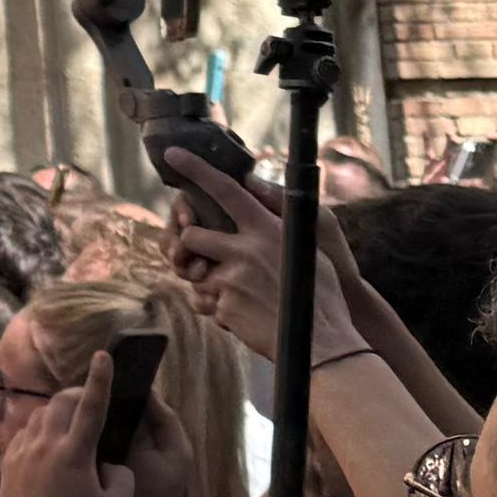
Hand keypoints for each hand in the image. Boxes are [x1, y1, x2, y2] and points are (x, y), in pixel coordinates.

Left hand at [3, 364, 152, 496]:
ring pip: (40, 415)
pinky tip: (47, 445)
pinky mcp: (8, 462)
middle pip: (61, 402)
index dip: (100, 379)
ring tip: (70, 427)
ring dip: (57, 413)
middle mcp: (46, 444)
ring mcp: (23, 451)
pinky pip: (24, 433)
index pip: (92, 406)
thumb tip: (109, 465)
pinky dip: (39, 431)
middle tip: (90, 402)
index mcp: (75, 452)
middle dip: (77, 395)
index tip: (103, 356)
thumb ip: (121, 477)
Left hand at [168, 152, 381, 372]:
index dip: (196, 169)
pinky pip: (207, 304)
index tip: (173, 154)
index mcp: (267, 230)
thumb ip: (278, 218)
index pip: (226, 190)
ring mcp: (232, 280)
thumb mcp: (307, 248)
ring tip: (243, 295)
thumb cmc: (320, 293)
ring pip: (196, 273)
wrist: (323, 342)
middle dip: (191, 246)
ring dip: (210, 284)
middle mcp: (245, 250)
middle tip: (206, 256)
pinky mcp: (225, 308)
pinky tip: (249, 316)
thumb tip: (253, 187)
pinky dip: (222, 310)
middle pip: (191, 235)